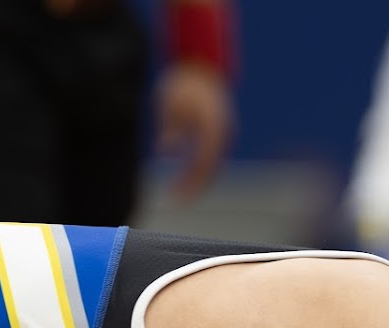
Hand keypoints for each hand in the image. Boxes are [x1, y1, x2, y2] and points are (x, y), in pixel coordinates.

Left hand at [154, 63, 233, 201]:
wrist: (201, 66)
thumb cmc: (183, 83)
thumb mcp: (171, 103)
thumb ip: (171, 128)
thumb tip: (165, 151)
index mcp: (212, 129)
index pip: (202, 165)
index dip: (190, 184)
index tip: (175, 197)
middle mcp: (222, 135)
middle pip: (210, 170)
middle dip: (194, 187)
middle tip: (177, 200)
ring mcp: (223, 134)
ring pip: (212, 165)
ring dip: (198, 180)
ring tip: (180, 192)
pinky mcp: (219, 133)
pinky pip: (211, 157)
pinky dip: (201, 169)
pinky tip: (187, 176)